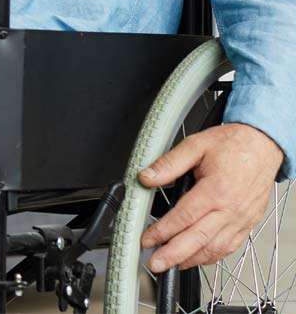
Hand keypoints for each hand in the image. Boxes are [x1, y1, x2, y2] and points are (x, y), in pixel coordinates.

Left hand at [139, 122, 283, 271]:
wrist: (262, 145)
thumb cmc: (232, 144)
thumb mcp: (195, 145)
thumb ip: (169, 163)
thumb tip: (147, 177)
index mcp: (216, 189)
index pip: (184, 216)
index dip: (163, 230)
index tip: (147, 238)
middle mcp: (230, 209)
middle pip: (198, 239)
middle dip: (173, 254)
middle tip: (156, 263)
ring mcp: (241, 220)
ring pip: (214, 248)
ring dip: (191, 259)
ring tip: (171, 264)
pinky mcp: (247, 224)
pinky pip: (229, 247)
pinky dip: (211, 256)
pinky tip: (197, 257)